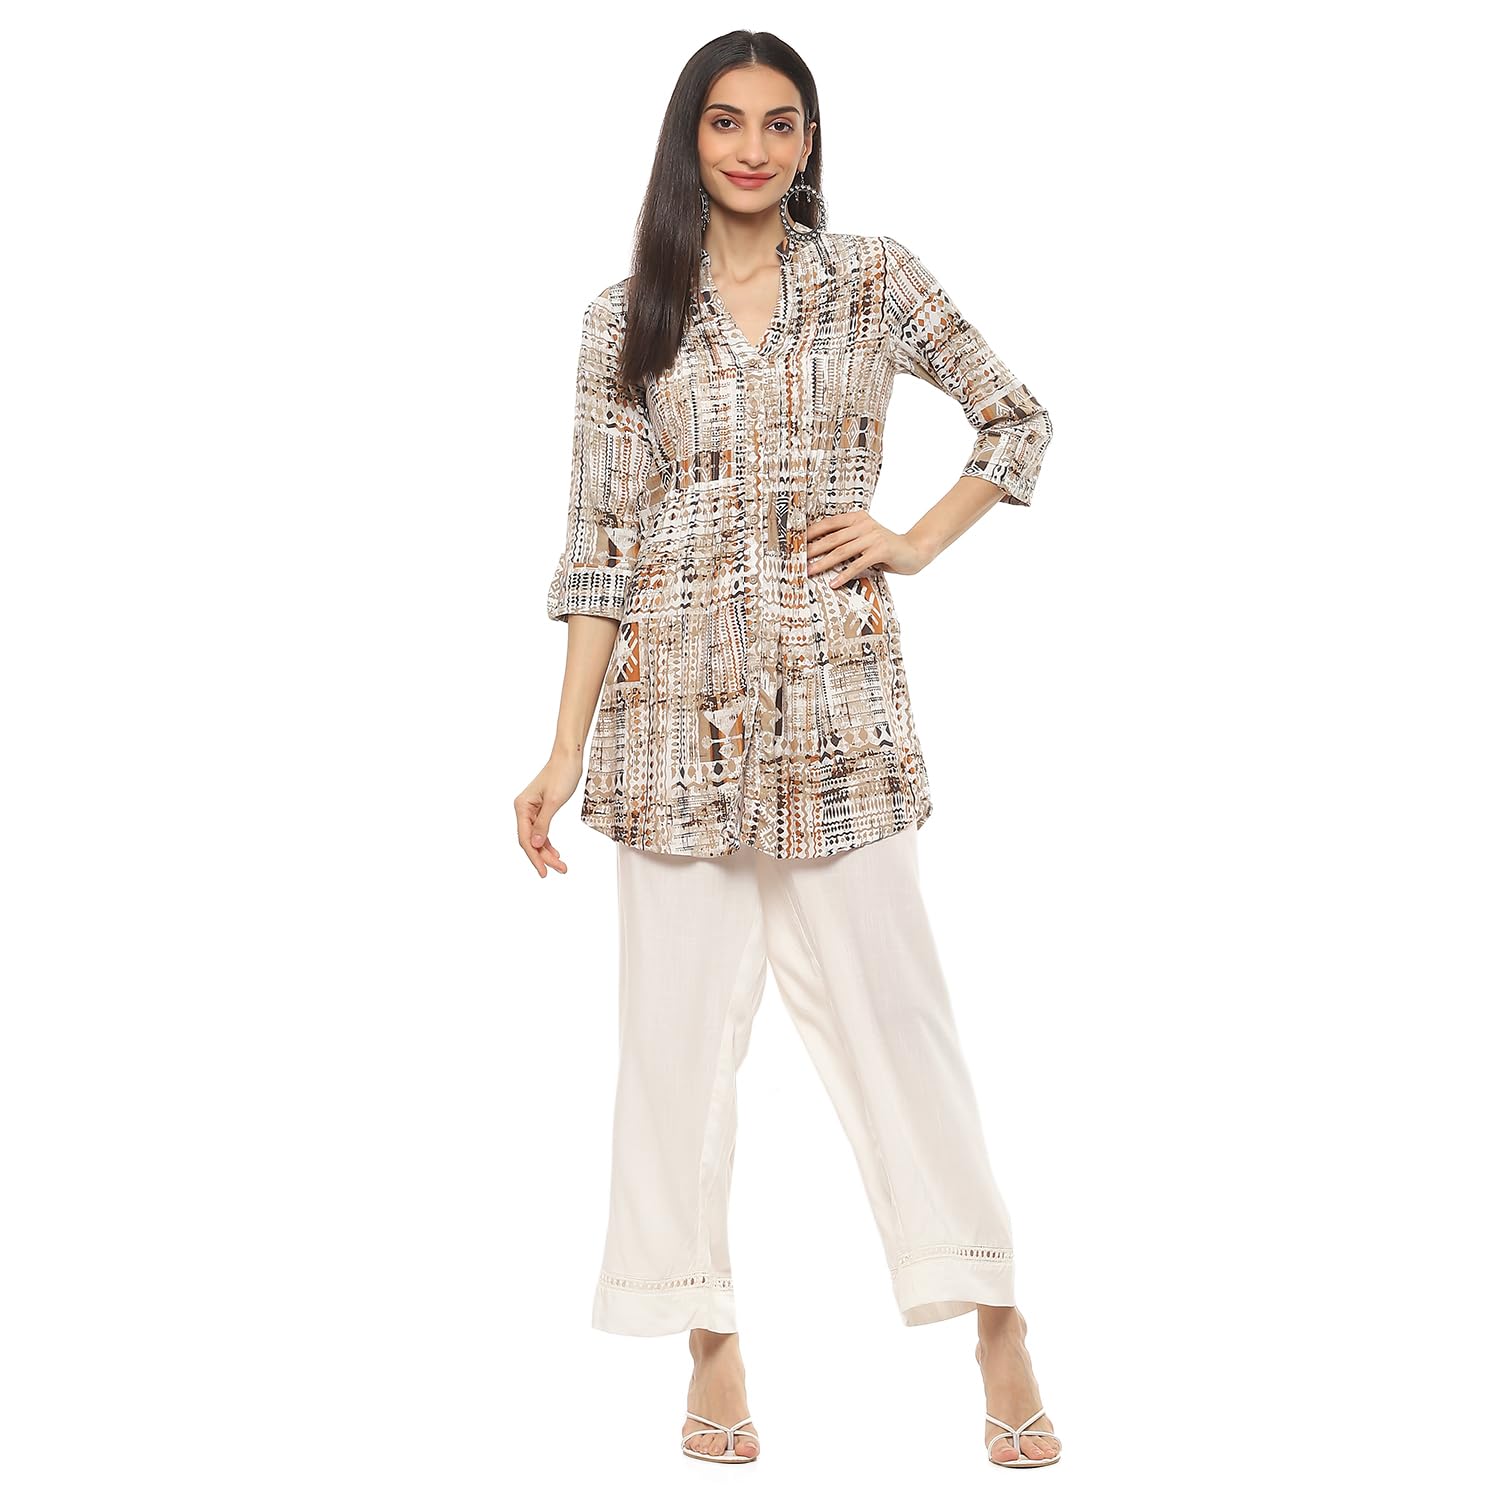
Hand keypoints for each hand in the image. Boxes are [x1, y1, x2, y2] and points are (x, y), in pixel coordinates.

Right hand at [515, 751, 582, 876]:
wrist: (569, 758)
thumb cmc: (562, 774)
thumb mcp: (553, 801)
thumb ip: (544, 824)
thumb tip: (536, 844)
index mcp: (522, 807)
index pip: (526, 839)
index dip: (535, 857)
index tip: (544, 871)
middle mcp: (524, 809)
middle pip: (531, 840)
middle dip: (544, 857)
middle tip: (559, 869)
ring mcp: (532, 809)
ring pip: (537, 837)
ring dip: (547, 852)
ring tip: (560, 865)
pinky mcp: (541, 809)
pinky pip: (542, 830)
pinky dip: (548, 842)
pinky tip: (555, 852)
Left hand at [806, 511, 928, 585]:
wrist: (913, 550)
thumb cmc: (885, 548)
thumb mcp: (865, 539)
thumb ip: (847, 540)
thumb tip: (819, 552)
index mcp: (857, 518)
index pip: (828, 524)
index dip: (811, 533)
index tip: (794, 543)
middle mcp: (863, 524)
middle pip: (832, 538)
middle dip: (812, 550)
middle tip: (796, 560)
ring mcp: (872, 537)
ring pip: (841, 551)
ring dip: (823, 563)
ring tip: (809, 572)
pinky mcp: (880, 550)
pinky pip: (857, 564)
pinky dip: (844, 574)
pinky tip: (834, 583)